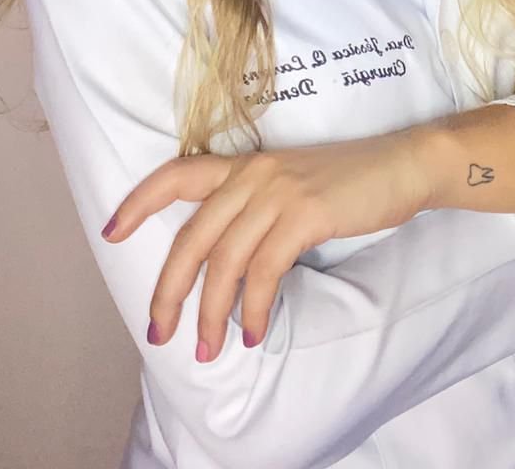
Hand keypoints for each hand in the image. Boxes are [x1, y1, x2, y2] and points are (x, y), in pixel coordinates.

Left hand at [100, 126, 430, 361]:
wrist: (403, 164)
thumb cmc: (350, 181)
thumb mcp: (293, 185)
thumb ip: (257, 210)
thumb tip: (228, 265)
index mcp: (246, 165)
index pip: (177, 174)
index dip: (139, 202)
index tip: (111, 231)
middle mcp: (253, 174)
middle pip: (192, 237)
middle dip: (169, 291)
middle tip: (159, 332)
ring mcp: (278, 192)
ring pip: (224, 261)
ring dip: (212, 313)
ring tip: (211, 349)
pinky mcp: (305, 213)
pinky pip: (265, 271)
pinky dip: (253, 308)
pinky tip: (253, 332)